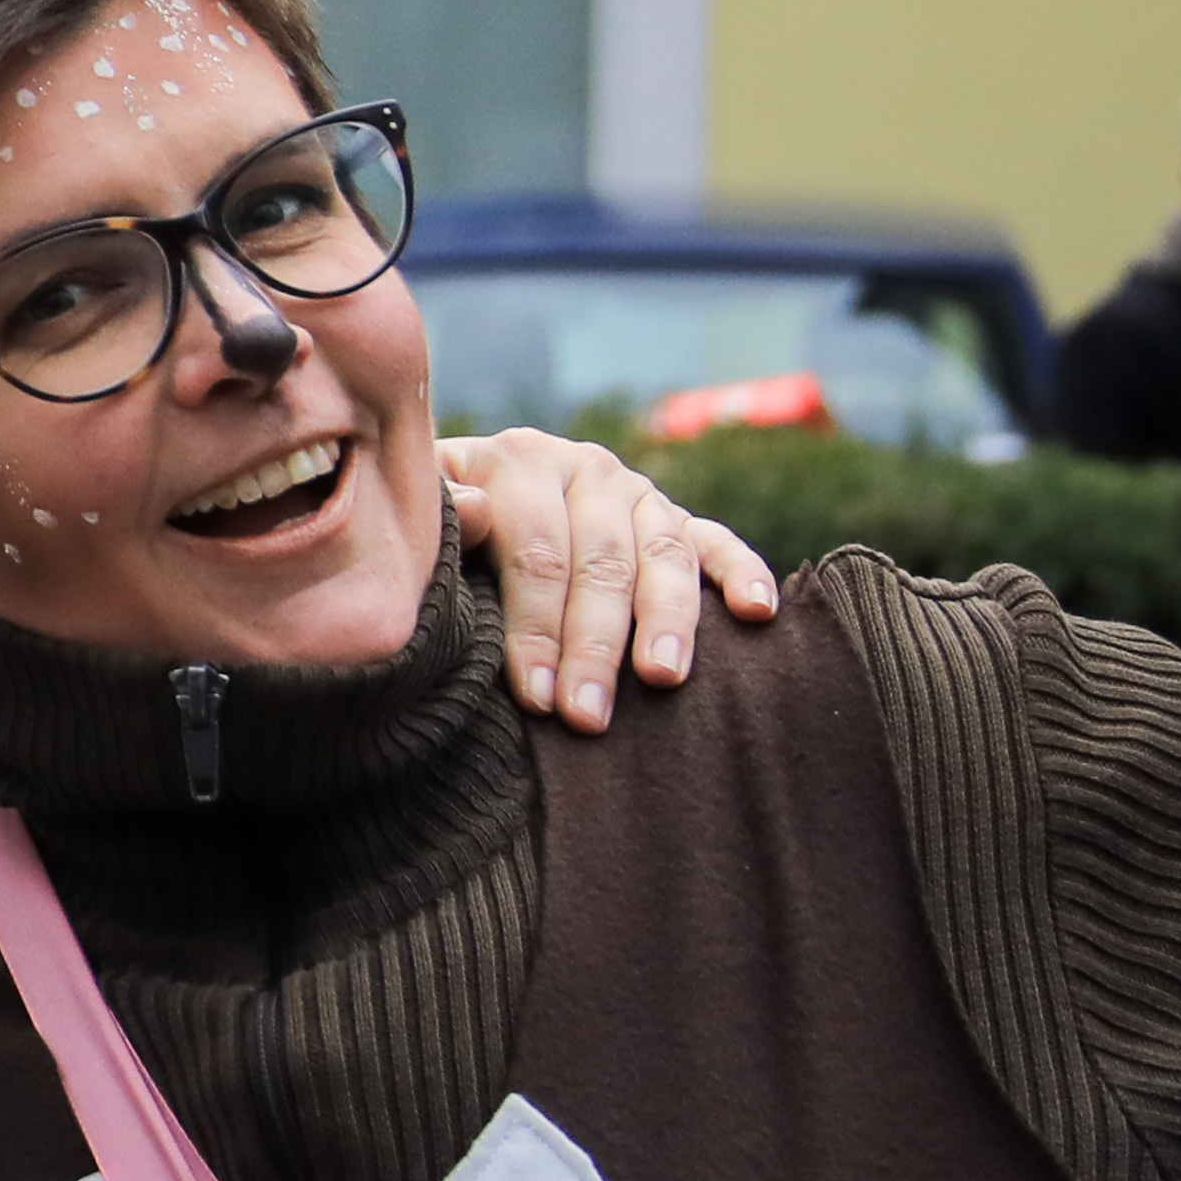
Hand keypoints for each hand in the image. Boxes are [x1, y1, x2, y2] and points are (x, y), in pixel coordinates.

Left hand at [440, 429, 781, 734]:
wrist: (469, 495)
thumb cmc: (439, 536)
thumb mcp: (422, 520)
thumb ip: (440, 518)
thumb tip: (472, 510)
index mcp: (518, 464)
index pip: (535, 549)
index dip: (534, 624)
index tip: (534, 695)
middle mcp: (584, 469)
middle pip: (599, 562)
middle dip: (593, 646)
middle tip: (587, 717)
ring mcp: (635, 492)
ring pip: (662, 553)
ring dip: (666, 620)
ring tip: (661, 679)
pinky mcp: (676, 516)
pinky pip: (717, 540)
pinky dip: (741, 572)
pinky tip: (758, 613)